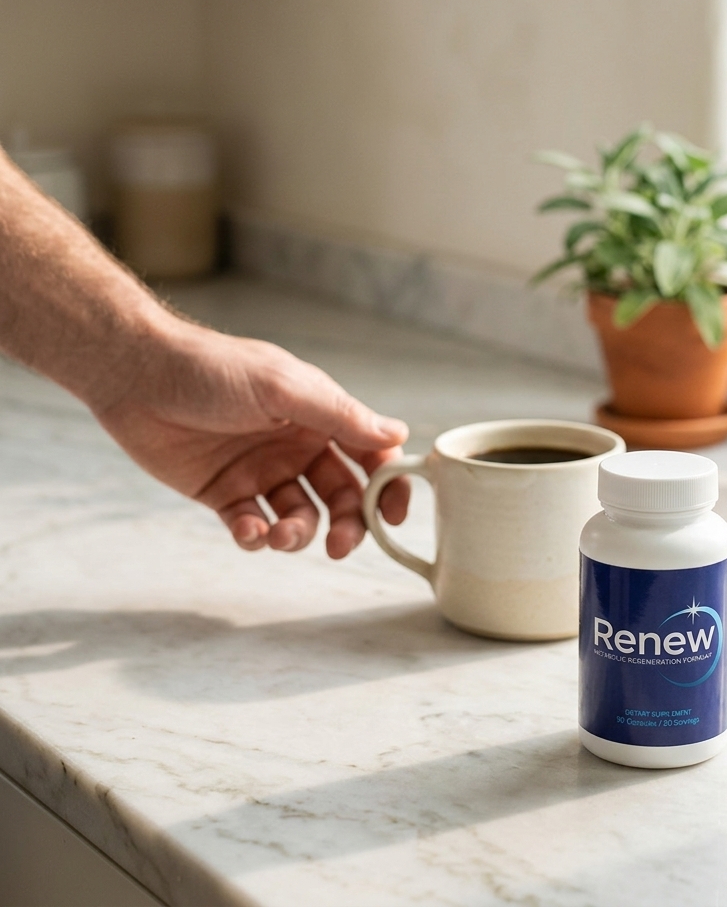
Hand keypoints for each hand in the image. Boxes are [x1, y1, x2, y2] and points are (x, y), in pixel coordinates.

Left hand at [91, 320, 410, 558]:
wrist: (138, 376)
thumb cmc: (214, 370)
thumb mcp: (284, 389)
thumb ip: (340, 416)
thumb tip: (399, 434)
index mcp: (320, 417)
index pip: (370, 455)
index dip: (388, 486)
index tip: (392, 518)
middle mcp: (298, 446)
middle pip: (342, 496)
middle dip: (348, 524)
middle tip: (340, 545)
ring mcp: (263, 471)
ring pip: (300, 517)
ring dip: (299, 534)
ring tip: (280, 535)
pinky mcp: (225, 493)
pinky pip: (252, 526)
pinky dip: (255, 536)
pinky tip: (248, 530)